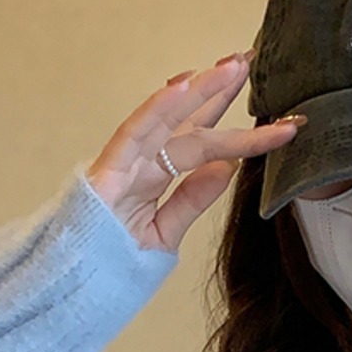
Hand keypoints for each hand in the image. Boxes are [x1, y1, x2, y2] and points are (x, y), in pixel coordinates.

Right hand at [84, 53, 305, 254]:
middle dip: (219, 92)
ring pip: (166, 118)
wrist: (74, 290)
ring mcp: (124, 164)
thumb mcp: (164, 233)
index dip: (238, 129)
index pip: (203, 144)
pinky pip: (133, 132)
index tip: (276, 119)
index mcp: (156, 177)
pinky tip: (184, 86)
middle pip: (188, 121)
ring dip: (200, 91)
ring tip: (232, 67)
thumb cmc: (111, 263)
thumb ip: (192, 200)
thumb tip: (229, 166)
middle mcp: (142, 163)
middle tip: (251, 61)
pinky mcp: (106, 171)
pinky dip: (157, 108)